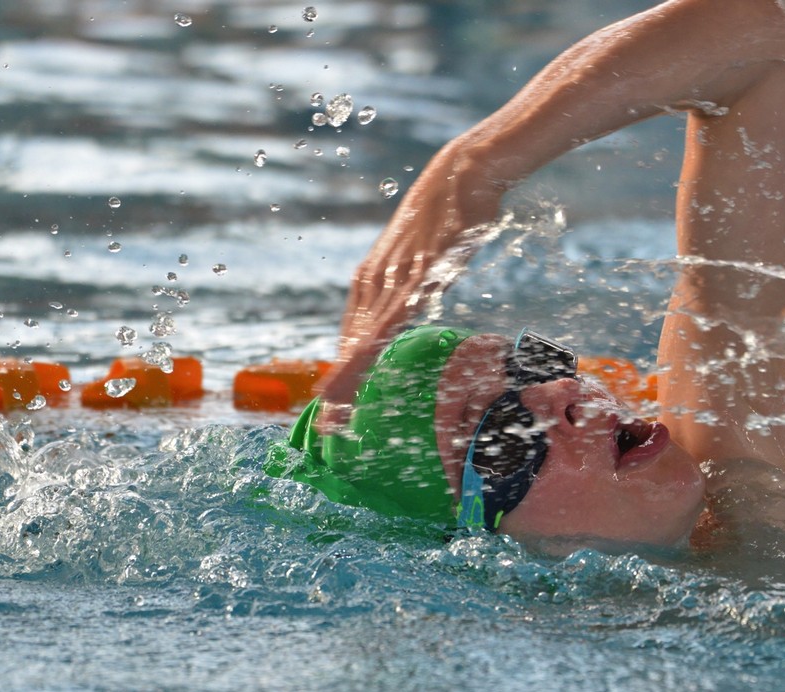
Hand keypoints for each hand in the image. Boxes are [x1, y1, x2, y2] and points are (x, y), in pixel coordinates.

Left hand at [321, 140, 504, 409]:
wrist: (459, 175)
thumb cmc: (448, 216)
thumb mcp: (426, 255)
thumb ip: (417, 283)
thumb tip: (419, 302)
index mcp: (373, 278)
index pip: (353, 334)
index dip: (342, 371)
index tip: (334, 404)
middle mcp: (374, 281)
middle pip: (351, 342)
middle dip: (338, 384)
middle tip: (326, 423)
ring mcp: (392, 278)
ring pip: (364, 337)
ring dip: (347, 374)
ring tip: (334, 409)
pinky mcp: (415, 276)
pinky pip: (389, 320)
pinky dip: (371, 347)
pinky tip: (360, 368)